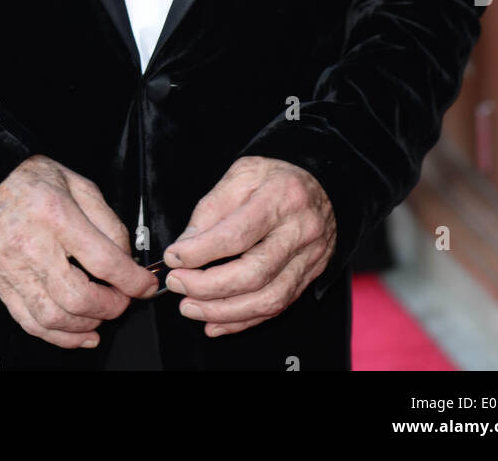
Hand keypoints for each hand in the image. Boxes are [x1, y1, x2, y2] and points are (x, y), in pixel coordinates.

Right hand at [0, 154, 158, 348]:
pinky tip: (78, 334)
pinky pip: (30, 322)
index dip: (132, 280)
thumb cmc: (30, 180)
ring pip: (54, 317)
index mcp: (56, 215)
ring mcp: (13, 269)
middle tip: (124, 299)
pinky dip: (58, 337)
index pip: (103, 260)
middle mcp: (33, 245)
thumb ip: (106, 220)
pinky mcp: (1, 285)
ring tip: (102, 315)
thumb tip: (125, 256)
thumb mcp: (77, 183)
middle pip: (78, 297)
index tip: (144, 285)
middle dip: (111, 306)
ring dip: (86, 325)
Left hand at [162, 156, 335, 336]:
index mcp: (280, 198)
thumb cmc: (277, 178)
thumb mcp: (242, 174)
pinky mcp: (309, 277)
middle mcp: (300, 231)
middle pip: (254, 273)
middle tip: (178, 285)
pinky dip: (243, 321)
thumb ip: (213, 208)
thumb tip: (185, 246)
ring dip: (223, 311)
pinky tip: (216, 322)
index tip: (174, 257)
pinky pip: (277, 307)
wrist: (323, 184)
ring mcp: (309, 258)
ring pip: (267, 299)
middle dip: (208, 287)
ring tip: (191, 308)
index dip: (201, 251)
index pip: (238, 234)